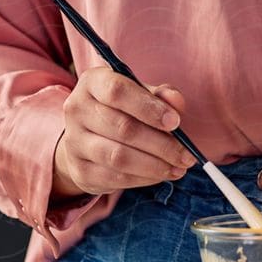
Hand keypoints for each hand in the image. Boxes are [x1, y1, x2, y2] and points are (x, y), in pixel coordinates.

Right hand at [50, 69, 192, 201]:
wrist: (87, 137)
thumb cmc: (122, 109)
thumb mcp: (140, 94)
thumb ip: (161, 95)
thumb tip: (176, 102)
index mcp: (92, 82)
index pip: (117, 91)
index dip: (148, 107)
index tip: (176, 122)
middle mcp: (77, 110)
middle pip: (123, 128)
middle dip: (161, 144)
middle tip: (187, 155)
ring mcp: (74, 142)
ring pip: (119, 157)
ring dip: (155, 165)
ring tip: (179, 168)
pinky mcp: (79, 170)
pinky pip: (115, 177)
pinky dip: (143, 178)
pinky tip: (161, 175)